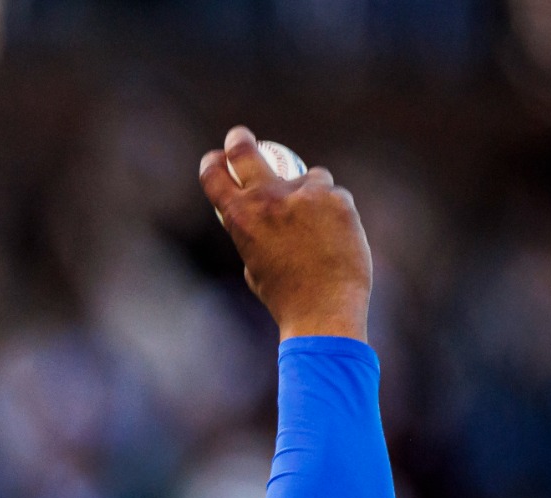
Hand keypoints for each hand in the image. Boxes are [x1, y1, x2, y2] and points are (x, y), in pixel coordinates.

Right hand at [201, 126, 371, 342]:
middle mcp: (269, 199)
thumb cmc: (284, 295)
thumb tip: (263, 216)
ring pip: (309, 176)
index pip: (215, 177)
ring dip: (309, 190)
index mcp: (240, 218)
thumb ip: (255, 233)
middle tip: (239, 136)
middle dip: (238, 140)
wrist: (324, 308)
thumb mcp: (254, 265)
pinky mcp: (338, 199)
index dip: (212, 164)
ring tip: (317, 228)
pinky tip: (336, 239)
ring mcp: (306, 195)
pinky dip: (334, 210)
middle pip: (248, 153)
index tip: (215, 157)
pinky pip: (335, 195)